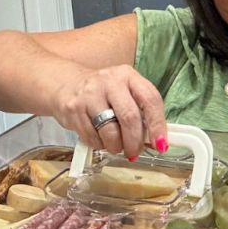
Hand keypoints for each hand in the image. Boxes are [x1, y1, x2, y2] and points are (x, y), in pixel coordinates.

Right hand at [52, 65, 167, 158]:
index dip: (157, 125)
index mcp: (128, 76)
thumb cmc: (103, 93)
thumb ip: (141, 111)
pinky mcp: (73, 109)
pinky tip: (99, 138)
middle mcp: (109, 81)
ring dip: (116, 146)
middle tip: (134, 153)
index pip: (150, 99)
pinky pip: (92, 137)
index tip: (161, 144)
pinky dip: (99, 145)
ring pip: (110, 132)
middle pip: (130, 118)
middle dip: (135, 142)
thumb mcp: (124, 92)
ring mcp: (89, 95)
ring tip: (115, 146)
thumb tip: (157, 141)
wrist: (66, 84)